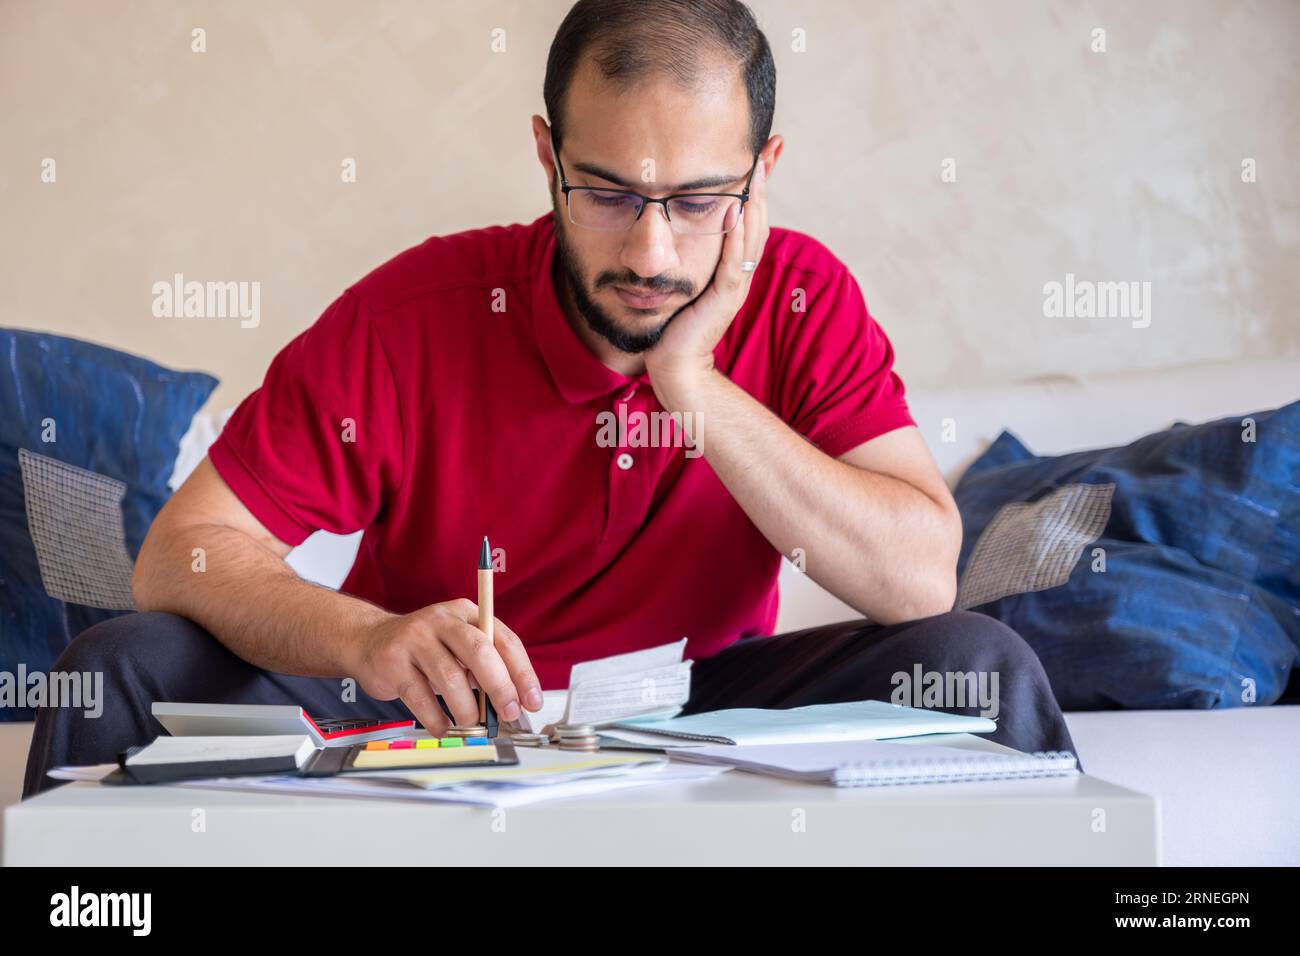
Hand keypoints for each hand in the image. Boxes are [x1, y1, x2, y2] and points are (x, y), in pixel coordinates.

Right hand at [353, 598, 542, 735]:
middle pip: (479, 651)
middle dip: (500, 687)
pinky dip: (436, 719)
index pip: (504, 640)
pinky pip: (420, 697)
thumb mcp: (458, 645)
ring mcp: (415, 639)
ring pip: (449, 677)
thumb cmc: (426, 647)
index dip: (522, 672)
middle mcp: (442, 620)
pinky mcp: (393, 662)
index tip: (531, 699)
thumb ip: (484, 665)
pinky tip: (443, 727)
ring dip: (466, 708)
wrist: (369, 640)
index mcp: (467, 613)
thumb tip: (512, 702)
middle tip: (508, 713)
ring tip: (470, 722)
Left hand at [644, 157, 768, 407]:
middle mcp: (739, 273)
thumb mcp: (683, 281)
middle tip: (769, 148)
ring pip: (751, 235)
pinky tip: (736, 208)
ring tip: (757, 167)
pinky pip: (734, 260)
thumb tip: (675, 225)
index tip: (764, 153)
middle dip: (763, 182)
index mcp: (733, 267)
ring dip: (755, 200)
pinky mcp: (724, 298)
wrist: (674, 366)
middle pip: (758, 220)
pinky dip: (737, 233)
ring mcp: (735, 286)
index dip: (758, 186)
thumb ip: (688, 256)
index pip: (750, 218)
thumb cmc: (672, 326)